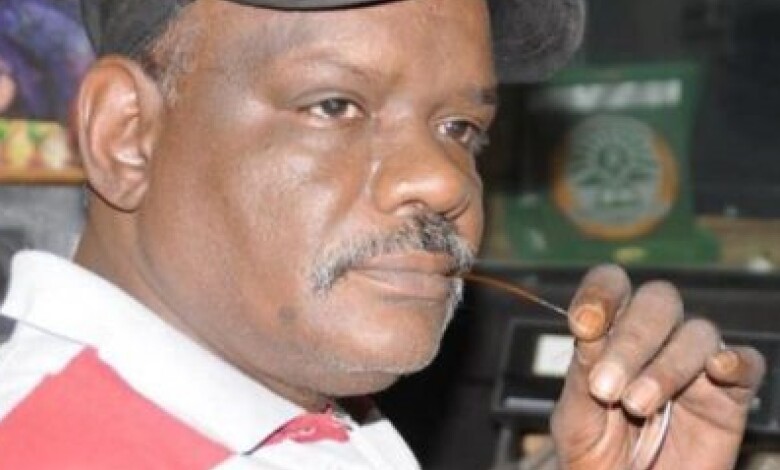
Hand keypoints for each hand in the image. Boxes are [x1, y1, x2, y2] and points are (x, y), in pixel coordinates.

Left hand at [550, 265, 765, 469]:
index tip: (583, 325)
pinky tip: (718, 370)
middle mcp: (654, 339)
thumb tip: (591, 331)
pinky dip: (736, 361)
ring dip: (665, 367)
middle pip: (658, 302)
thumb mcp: (575, 419)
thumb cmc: (594, 456)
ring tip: (636, 406)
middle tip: (605, 388)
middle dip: (631, 339)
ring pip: (697, 332)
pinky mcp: (729, 396)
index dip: (600, 294)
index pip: (611, 286)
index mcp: (610, 333)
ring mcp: (693, 365)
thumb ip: (581, 375)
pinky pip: (747, 363)